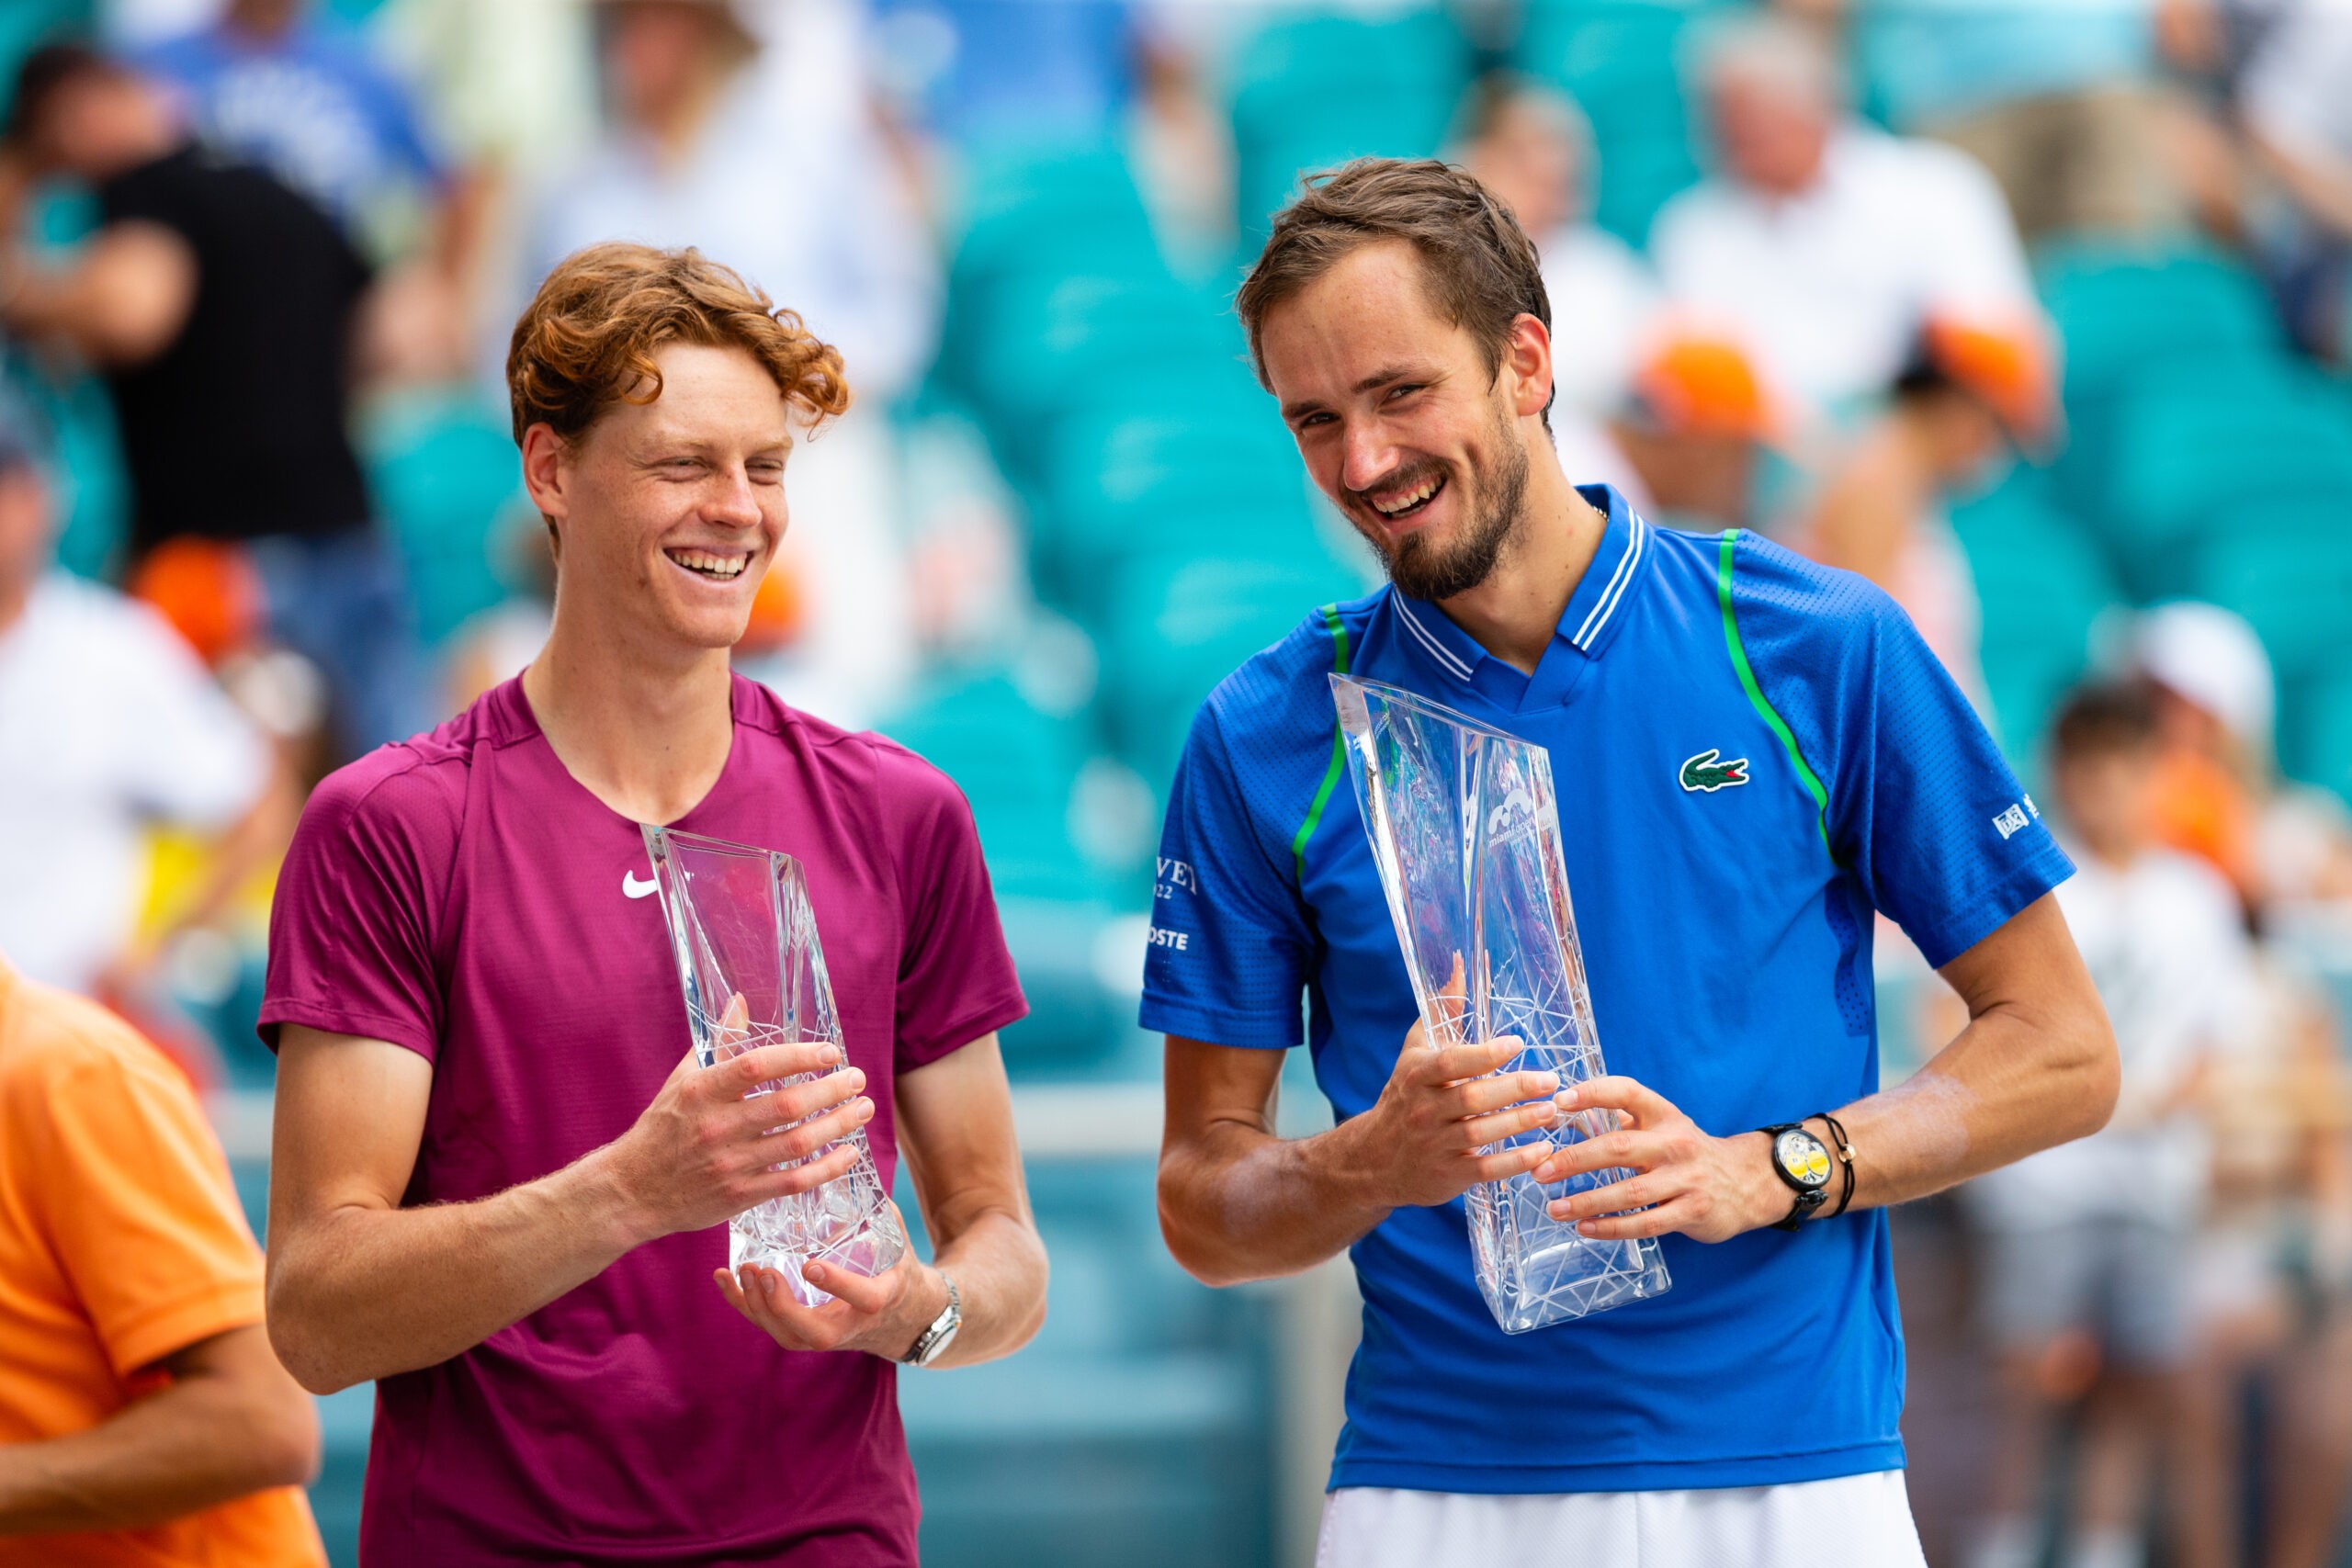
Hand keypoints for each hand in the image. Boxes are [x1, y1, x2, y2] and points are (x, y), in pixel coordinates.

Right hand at [600, 996, 874, 1243]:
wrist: (633, 1191)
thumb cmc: (663, 1127)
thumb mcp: (684, 1080)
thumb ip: (720, 1041)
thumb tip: (741, 1000)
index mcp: (704, 1091)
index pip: (758, 1066)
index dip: (799, 1056)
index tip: (831, 1052)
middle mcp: (718, 1127)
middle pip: (787, 1105)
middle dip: (831, 1090)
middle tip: (857, 1078)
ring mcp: (732, 1164)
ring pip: (798, 1143)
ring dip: (838, 1124)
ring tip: (863, 1109)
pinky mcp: (742, 1196)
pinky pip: (794, 1181)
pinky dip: (827, 1168)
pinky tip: (849, 1153)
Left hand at [712, 1205, 943, 1358]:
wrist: (900, 1317)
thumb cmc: (895, 1269)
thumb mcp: (895, 1243)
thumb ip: (878, 1211)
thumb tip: (852, 1164)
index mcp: (880, 1300)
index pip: (862, 1298)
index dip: (837, 1284)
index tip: (811, 1264)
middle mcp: (850, 1325)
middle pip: (815, 1332)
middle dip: (785, 1305)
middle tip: (765, 1272)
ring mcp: (821, 1333)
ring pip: (785, 1333)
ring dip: (759, 1305)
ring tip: (743, 1270)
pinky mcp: (800, 1332)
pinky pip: (767, 1325)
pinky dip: (741, 1303)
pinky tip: (723, 1277)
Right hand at [1344, 957, 1562, 1211]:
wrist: (1373, 1160)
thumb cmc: (1404, 1096)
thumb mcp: (1416, 1052)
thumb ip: (1444, 1012)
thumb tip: (1460, 964)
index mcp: (1416, 1075)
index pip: (1450, 1063)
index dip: (1483, 1054)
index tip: (1516, 1044)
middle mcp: (1424, 1110)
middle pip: (1471, 1098)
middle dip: (1514, 1088)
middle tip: (1550, 1080)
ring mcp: (1436, 1145)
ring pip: (1482, 1135)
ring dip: (1520, 1123)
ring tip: (1552, 1111)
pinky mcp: (1449, 1175)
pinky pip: (1487, 1170)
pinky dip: (1516, 1162)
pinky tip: (1543, 1151)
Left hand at [1534, 1076, 1788, 1242]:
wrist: (1746, 1183)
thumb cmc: (1688, 1153)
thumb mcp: (1664, 1126)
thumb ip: (1624, 1118)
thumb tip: (1567, 1110)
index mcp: (1665, 1115)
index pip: (1628, 1093)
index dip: (1594, 1092)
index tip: (1560, 1100)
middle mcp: (1676, 1143)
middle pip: (1619, 1147)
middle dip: (1575, 1159)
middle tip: (1541, 1171)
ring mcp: (1686, 1179)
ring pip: (1629, 1192)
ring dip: (1587, 1201)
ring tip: (1554, 1208)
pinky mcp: (1692, 1212)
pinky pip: (1646, 1223)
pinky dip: (1612, 1228)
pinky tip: (1585, 1229)